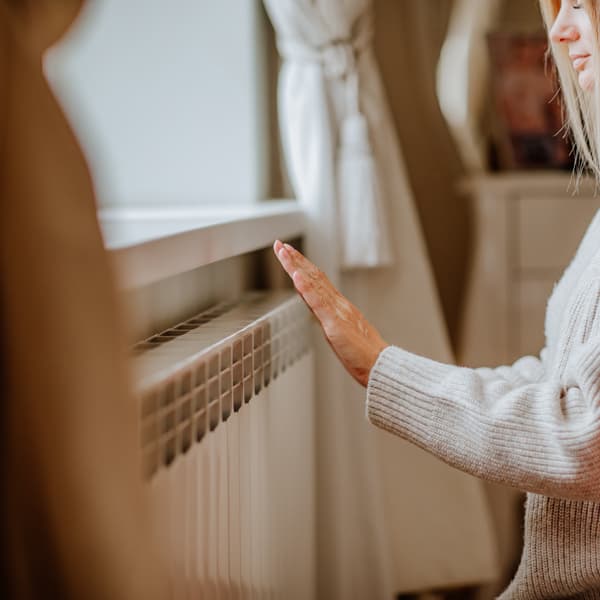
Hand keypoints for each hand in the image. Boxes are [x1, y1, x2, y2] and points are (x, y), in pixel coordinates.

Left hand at [273, 240, 388, 386]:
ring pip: (313, 284)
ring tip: (284, 252)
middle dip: (295, 260)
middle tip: (281, 245)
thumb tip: (324, 316)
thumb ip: (334, 322)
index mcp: (339, 307)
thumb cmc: (364, 355)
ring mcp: (336, 313)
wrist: (381, 366)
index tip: (289, 254)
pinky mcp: (335, 324)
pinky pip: (318, 303)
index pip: (317, 281)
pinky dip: (307, 288)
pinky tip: (297, 276)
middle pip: (313, 277)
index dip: (302, 266)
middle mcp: (337, 305)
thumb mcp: (344, 334)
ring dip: (297, 267)